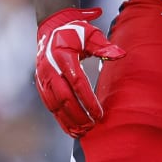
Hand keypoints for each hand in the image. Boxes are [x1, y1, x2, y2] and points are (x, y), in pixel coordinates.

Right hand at [35, 7, 124, 136]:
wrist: (50, 29)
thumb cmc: (74, 32)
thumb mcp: (90, 34)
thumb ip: (104, 46)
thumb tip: (120, 54)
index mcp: (62, 55)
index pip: (77, 82)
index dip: (87, 99)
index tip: (98, 113)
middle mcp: (49, 68)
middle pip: (64, 97)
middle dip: (78, 114)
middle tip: (92, 126)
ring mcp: (43, 78)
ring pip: (55, 104)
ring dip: (68, 120)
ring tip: (83, 132)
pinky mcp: (41, 85)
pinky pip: (50, 105)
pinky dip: (60, 119)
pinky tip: (71, 129)